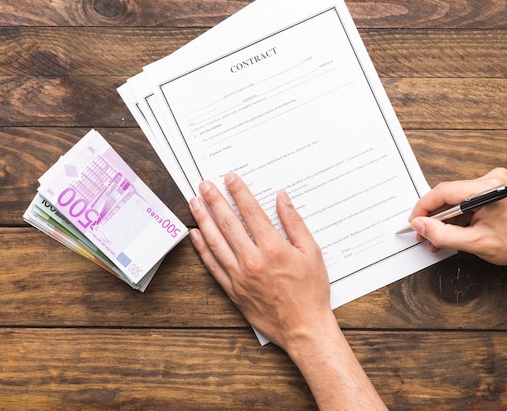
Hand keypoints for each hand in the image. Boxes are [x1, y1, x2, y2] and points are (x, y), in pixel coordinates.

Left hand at [188, 173, 387, 409]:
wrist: (303, 328)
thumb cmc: (311, 291)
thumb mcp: (312, 252)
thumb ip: (294, 223)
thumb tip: (282, 198)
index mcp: (273, 249)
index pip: (251, 212)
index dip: (239, 192)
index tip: (230, 178)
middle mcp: (252, 260)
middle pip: (228, 223)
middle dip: (215, 200)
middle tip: (204, 185)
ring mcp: (239, 276)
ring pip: (215, 242)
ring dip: (203, 220)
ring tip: (194, 203)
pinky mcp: (233, 290)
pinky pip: (212, 265)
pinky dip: (202, 248)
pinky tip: (196, 234)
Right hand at [408, 167, 506, 289]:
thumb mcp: (474, 242)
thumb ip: (442, 234)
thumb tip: (421, 226)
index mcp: (489, 188)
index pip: (444, 192)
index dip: (424, 207)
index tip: (414, 220)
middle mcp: (492, 179)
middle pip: (449, 195)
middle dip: (434, 217)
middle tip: (423, 232)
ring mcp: (494, 183)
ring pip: (457, 200)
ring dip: (445, 219)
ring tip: (436, 238)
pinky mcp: (494, 189)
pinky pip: (467, 201)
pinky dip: (458, 217)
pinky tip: (451, 232)